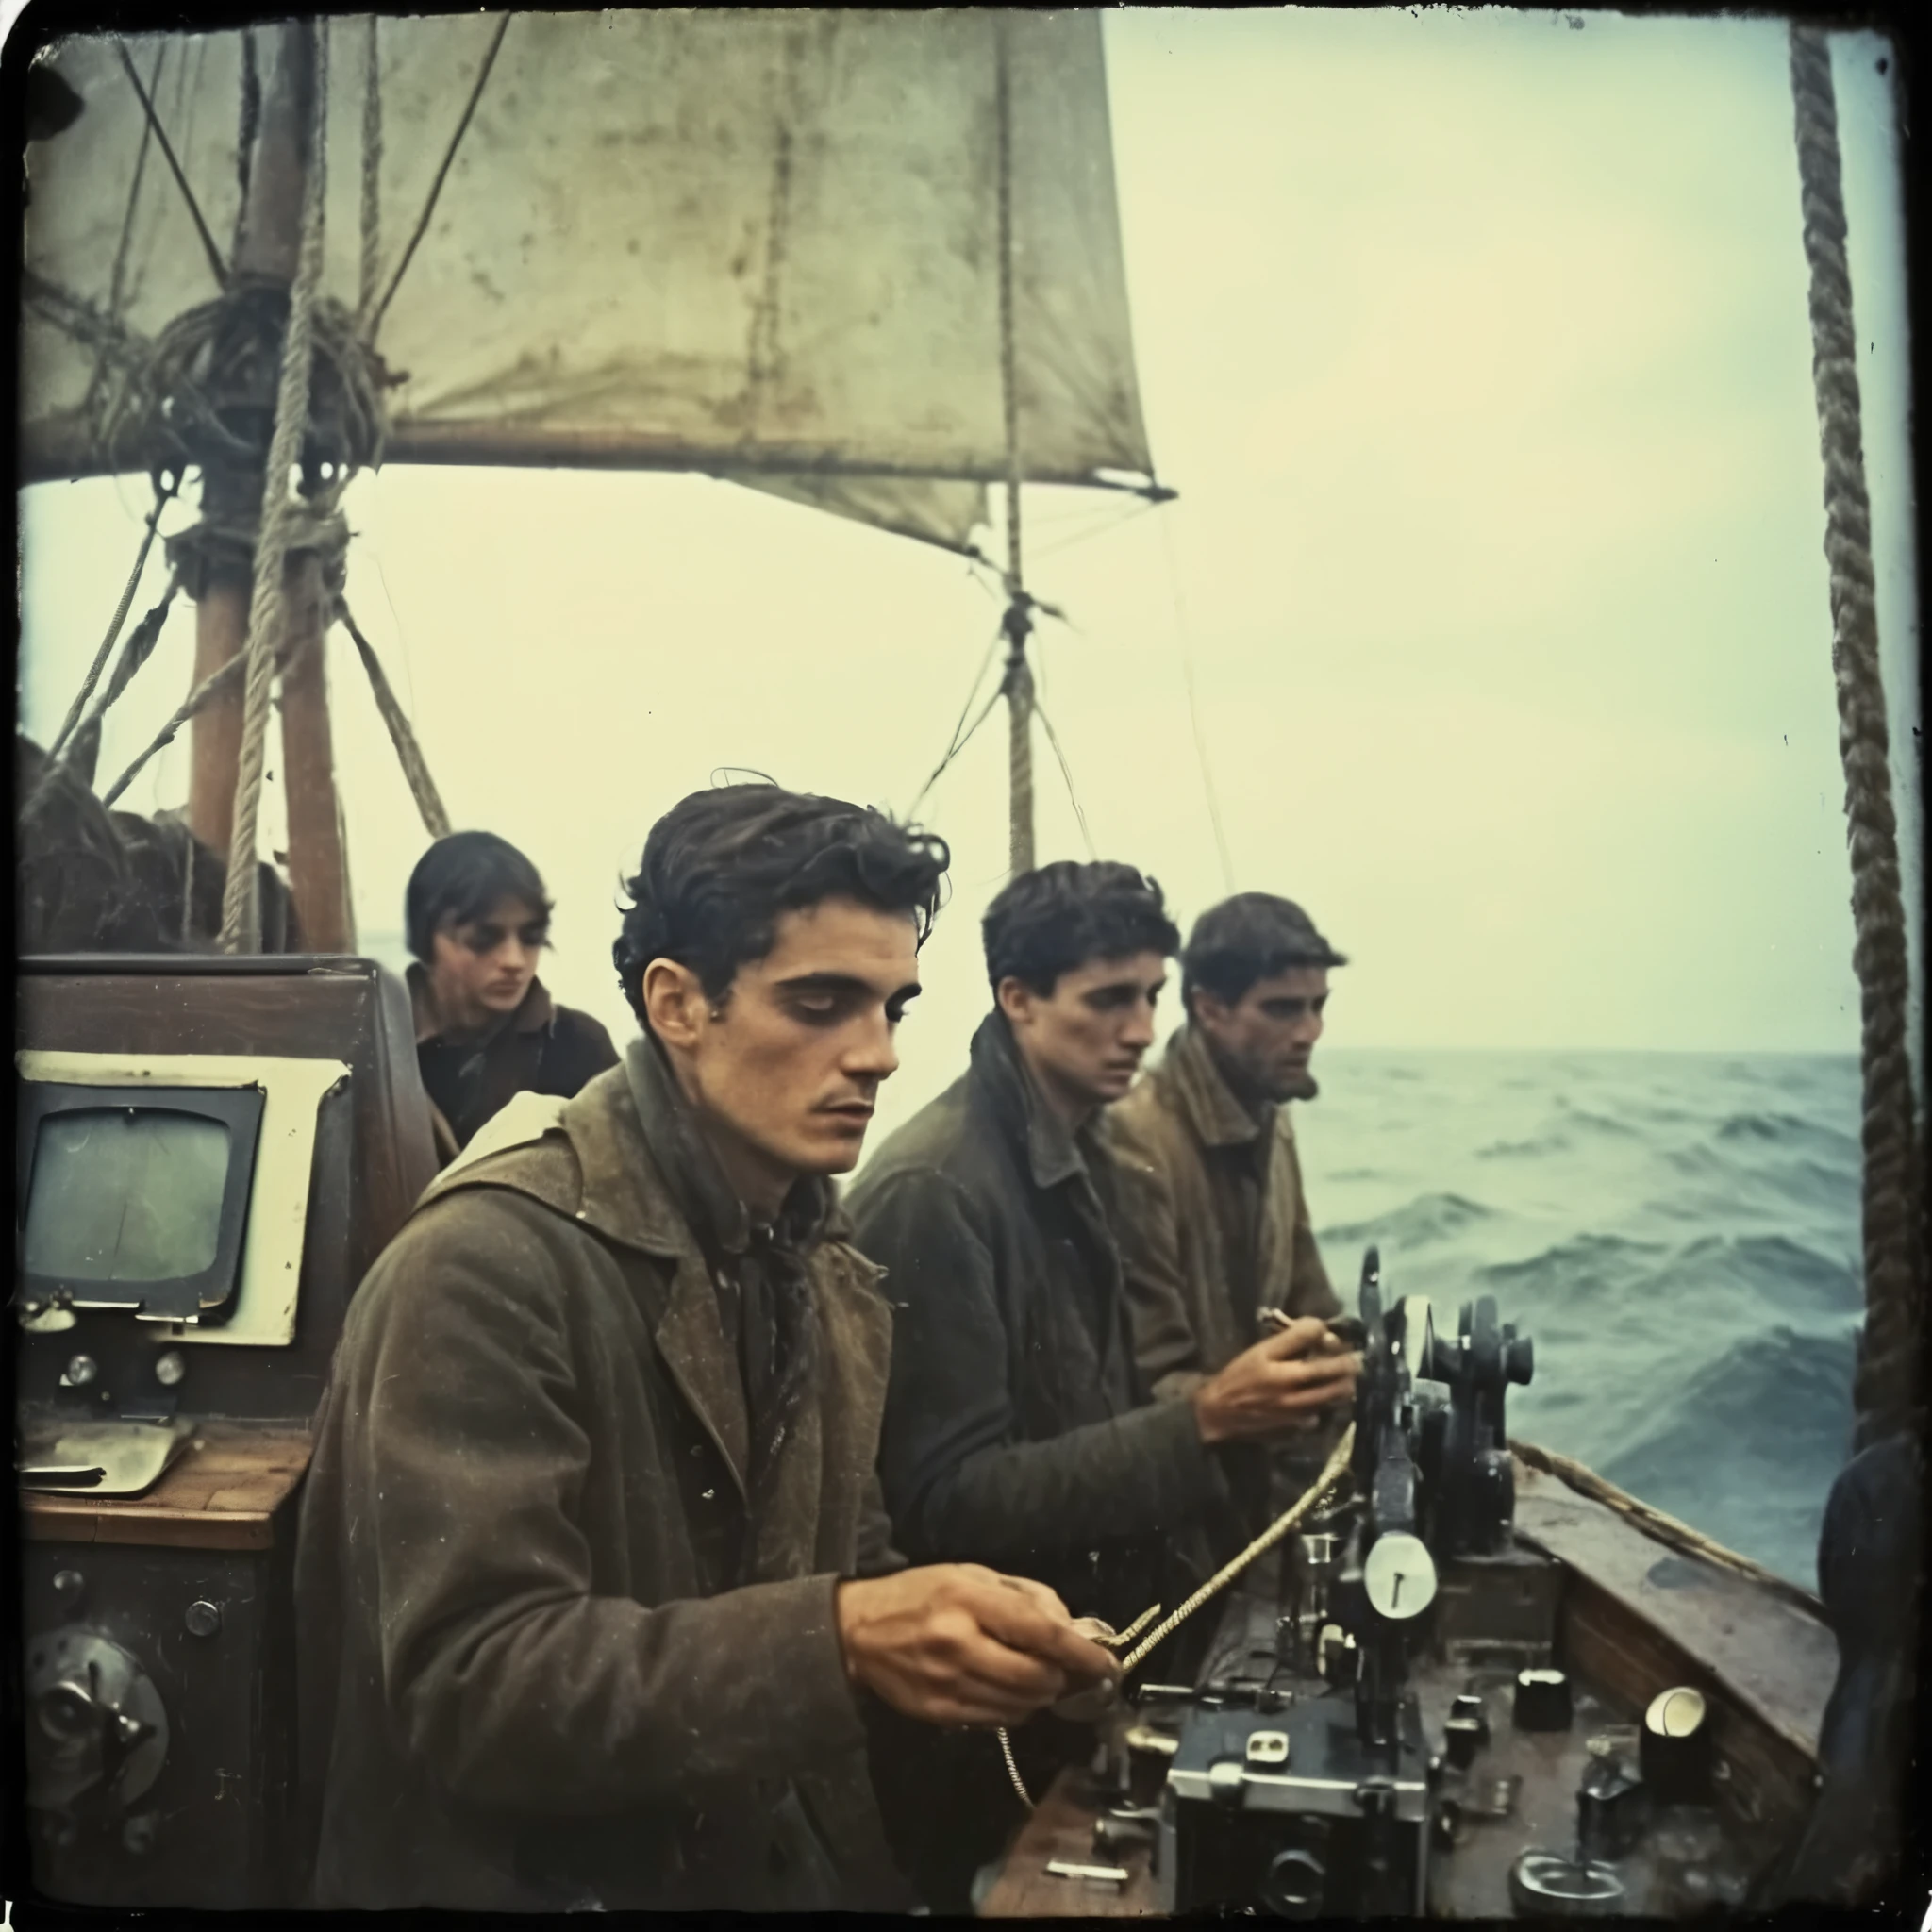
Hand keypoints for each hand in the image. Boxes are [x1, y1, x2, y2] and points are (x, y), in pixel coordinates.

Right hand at [834, 1563, 1117, 1727]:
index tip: (1108, 1663)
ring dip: (1041, 1696)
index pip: (1040, 1633)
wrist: (859, 1632)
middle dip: (1062, 1678)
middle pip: (1036, 1677)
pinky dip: (1015, 1710)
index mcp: (969, 1600)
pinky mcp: (940, 1714)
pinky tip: (1008, 1691)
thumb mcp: (972, 1574)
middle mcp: (959, 1644)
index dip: (1081, 1653)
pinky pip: (997, 1722)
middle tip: (1067, 1670)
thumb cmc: (921, 1593)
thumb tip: (1071, 1628)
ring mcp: (948, 1685)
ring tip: (1038, 1679)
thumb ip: (1026, 1596)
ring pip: (1021, 1705)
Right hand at [1192, 1316, 1360, 1445]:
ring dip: (1346, 1383)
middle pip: (1333, 1370)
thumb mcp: (1259, 1351)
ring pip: (1335, 1394)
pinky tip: (1328, 1398)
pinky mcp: (1298, 1424)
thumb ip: (1290, 1340)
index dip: (1324, 1332)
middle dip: (1349, 1362)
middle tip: (1356, 1358)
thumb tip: (1320, 1331)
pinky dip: (1329, 1403)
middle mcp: (1292, 1385)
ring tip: (1348, 1377)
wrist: (1220, 1411)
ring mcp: (1298, 1408)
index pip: (1311, 1337)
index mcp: (1279, 1362)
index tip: (1329, 1335)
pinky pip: (1323, 1412)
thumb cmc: (1239, 1375)